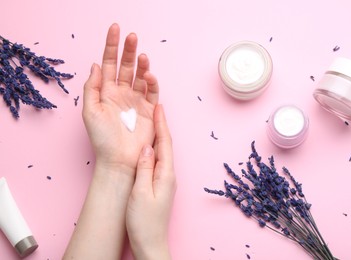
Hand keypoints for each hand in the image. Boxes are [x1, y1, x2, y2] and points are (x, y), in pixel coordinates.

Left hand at [82, 23, 158, 173]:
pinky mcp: (149, 109)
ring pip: (140, 76)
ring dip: (142, 65)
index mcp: (106, 92)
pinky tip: (149, 75)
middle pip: (126, 66)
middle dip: (129, 50)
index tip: (115, 29)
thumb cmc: (102, 139)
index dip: (111, 46)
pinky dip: (152, 82)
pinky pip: (151, 91)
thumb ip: (92, 87)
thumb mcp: (90, 111)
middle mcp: (122, 93)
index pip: (108, 64)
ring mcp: (136, 100)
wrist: (119, 160)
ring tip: (142, 56)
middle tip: (132, 36)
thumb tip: (94, 65)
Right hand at [126, 105, 175, 259]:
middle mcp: (168, 175)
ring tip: (152, 122)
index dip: (162, 124)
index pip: (164, 143)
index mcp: (165, 174)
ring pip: (162, 152)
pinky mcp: (159, 186)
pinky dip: (154, 149)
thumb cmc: (144, 222)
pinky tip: (148, 147)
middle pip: (165, 145)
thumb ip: (144, 169)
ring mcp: (165, 181)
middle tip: (156, 108)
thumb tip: (147, 147)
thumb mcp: (141, 193)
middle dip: (161, 126)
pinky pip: (158, 161)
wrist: (150, 243)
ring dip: (158, 136)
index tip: (159, 107)